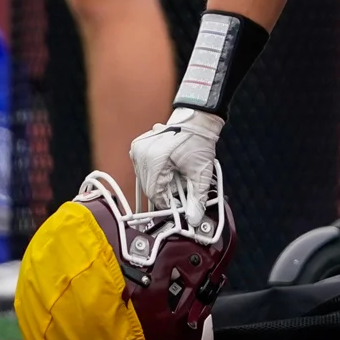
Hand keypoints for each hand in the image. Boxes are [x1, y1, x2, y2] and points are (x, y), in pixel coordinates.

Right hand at [130, 108, 223, 225]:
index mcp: (155, 160)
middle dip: (165, 192)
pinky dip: (155, 172)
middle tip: (181, 191)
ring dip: (160, 182)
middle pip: (148, 187)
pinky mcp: (137, 146)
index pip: (155, 193)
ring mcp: (137, 149)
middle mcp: (141, 154)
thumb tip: (194, 218)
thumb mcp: (201, 172)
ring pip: (144, 179)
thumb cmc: (199, 142)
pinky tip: (168, 166)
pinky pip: (143, 168)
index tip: (180, 205)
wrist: (196, 120)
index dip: (168, 203)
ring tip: (176, 175)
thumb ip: (197, 197)